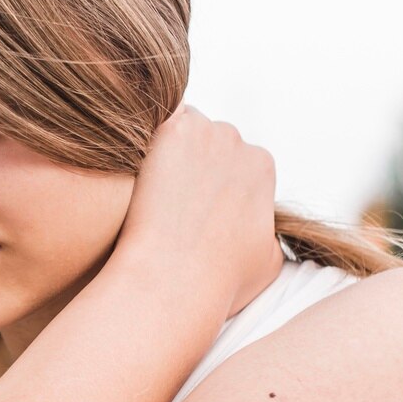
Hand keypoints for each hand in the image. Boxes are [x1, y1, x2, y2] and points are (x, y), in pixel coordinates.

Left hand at [113, 103, 282, 318]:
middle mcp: (238, 142)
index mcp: (262, 167)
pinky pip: (154, 120)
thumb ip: (266, 234)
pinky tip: (134, 169)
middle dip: (187, 161)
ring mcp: (205, 133)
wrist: (173, 278)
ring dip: (166, 149)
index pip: (230, 158)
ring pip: (179, 128)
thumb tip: (261, 230)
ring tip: (145, 185)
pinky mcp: (171, 131)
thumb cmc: (217, 280)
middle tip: (162, 193)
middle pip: (205, 138)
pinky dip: (145, 139)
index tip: (185, 200)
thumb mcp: (268, 262)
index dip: (206, 179)